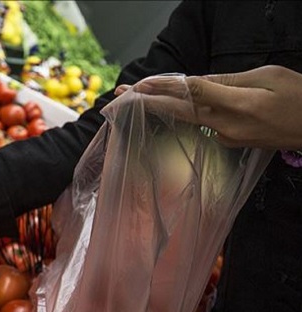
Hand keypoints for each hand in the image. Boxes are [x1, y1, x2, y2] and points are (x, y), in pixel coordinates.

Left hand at [115, 65, 301, 149]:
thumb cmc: (300, 99)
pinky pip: (202, 124)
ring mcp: (228, 138)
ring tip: (135, 98)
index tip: (140, 84)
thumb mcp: (269, 78)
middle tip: (119, 95)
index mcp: (239, 106)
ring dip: (161, 107)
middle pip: (180, 111)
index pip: (193, 93)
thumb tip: (198, 82)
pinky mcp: (231, 142)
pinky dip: (183, 113)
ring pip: (188, 118)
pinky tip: (170, 105)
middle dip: (148, 102)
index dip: (165, 87)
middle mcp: (227, 126)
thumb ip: (230, 81)